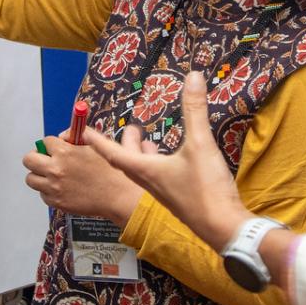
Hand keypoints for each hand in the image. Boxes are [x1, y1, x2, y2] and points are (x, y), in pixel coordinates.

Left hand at [22, 133, 143, 224]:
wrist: (118, 196)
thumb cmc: (110, 169)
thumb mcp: (97, 145)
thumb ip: (78, 136)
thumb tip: (63, 136)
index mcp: (65, 152)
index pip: (45, 142)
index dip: (52, 144)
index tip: (57, 148)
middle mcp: (55, 169)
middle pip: (28, 160)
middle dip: (36, 157)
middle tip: (46, 160)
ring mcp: (53, 187)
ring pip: (30, 179)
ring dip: (39, 175)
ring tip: (52, 176)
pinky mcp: (56, 202)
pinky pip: (42, 194)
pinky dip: (48, 191)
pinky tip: (61, 189)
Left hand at [87, 71, 253, 249]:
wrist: (224, 228)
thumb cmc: (205, 189)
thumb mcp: (201, 144)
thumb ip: (195, 110)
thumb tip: (193, 76)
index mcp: (145, 171)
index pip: (113, 153)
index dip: (97, 141)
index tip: (82, 132)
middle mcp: (148, 183)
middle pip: (123, 163)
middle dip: (113, 148)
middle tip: (108, 135)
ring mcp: (163, 194)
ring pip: (140, 172)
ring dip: (134, 157)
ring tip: (138, 144)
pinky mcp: (177, 200)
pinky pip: (156, 179)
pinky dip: (153, 166)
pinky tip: (167, 162)